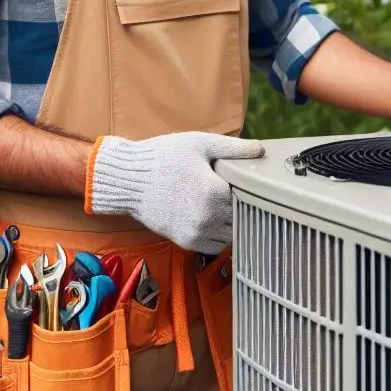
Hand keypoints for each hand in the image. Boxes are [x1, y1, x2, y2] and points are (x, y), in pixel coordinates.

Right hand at [85, 132, 264, 253]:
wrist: (128, 180)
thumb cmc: (163, 157)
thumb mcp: (201, 144)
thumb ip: (235, 149)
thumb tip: (261, 150)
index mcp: (215, 192)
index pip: (250, 196)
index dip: (252, 188)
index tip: (250, 181)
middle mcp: (208, 218)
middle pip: (244, 217)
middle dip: (246, 206)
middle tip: (242, 193)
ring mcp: (197, 233)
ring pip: (232, 236)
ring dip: (235, 224)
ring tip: (227, 206)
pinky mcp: (186, 242)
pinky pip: (216, 246)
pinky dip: (220, 236)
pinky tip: (216, 219)